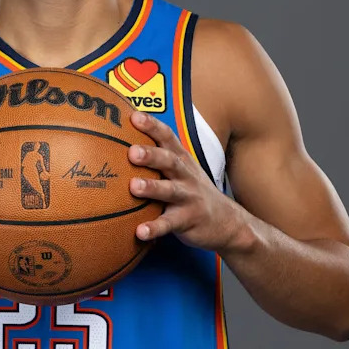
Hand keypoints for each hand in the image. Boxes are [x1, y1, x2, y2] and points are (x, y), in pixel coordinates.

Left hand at [128, 112, 240, 250]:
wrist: (227, 222)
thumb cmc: (193, 190)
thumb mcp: (181, 169)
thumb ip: (157, 156)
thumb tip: (120, 141)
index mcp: (181, 160)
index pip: (167, 137)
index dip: (152, 126)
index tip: (134, 116)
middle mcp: (186, 175)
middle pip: (169, 161)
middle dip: (151, 155)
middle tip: (132, 152)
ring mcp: (189, 198)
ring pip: (170, 191)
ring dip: (152, 188)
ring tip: (134, 187)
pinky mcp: (188, 221)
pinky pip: (169, 224)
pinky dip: (155, 228)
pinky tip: (140, 232)